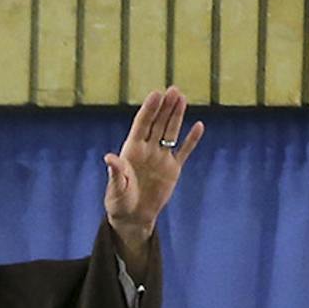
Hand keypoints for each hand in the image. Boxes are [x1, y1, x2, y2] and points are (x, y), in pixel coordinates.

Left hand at [103, 87, 203, 260]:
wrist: (133, 216)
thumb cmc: (119, 201)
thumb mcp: (116, 188)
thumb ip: (116, 172)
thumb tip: (109, 158)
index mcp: (132, 150)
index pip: (142, 124)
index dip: (149, 109)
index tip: (156, 94)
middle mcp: (147, 149)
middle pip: (158, 123)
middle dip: (165, 107)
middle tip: (174, 90)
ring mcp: (161, 157)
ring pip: (171, 132)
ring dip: (177, 116)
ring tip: (182, 98)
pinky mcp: (173, 169)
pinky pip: (184, 151)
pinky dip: (191, 140)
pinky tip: (198, 126)